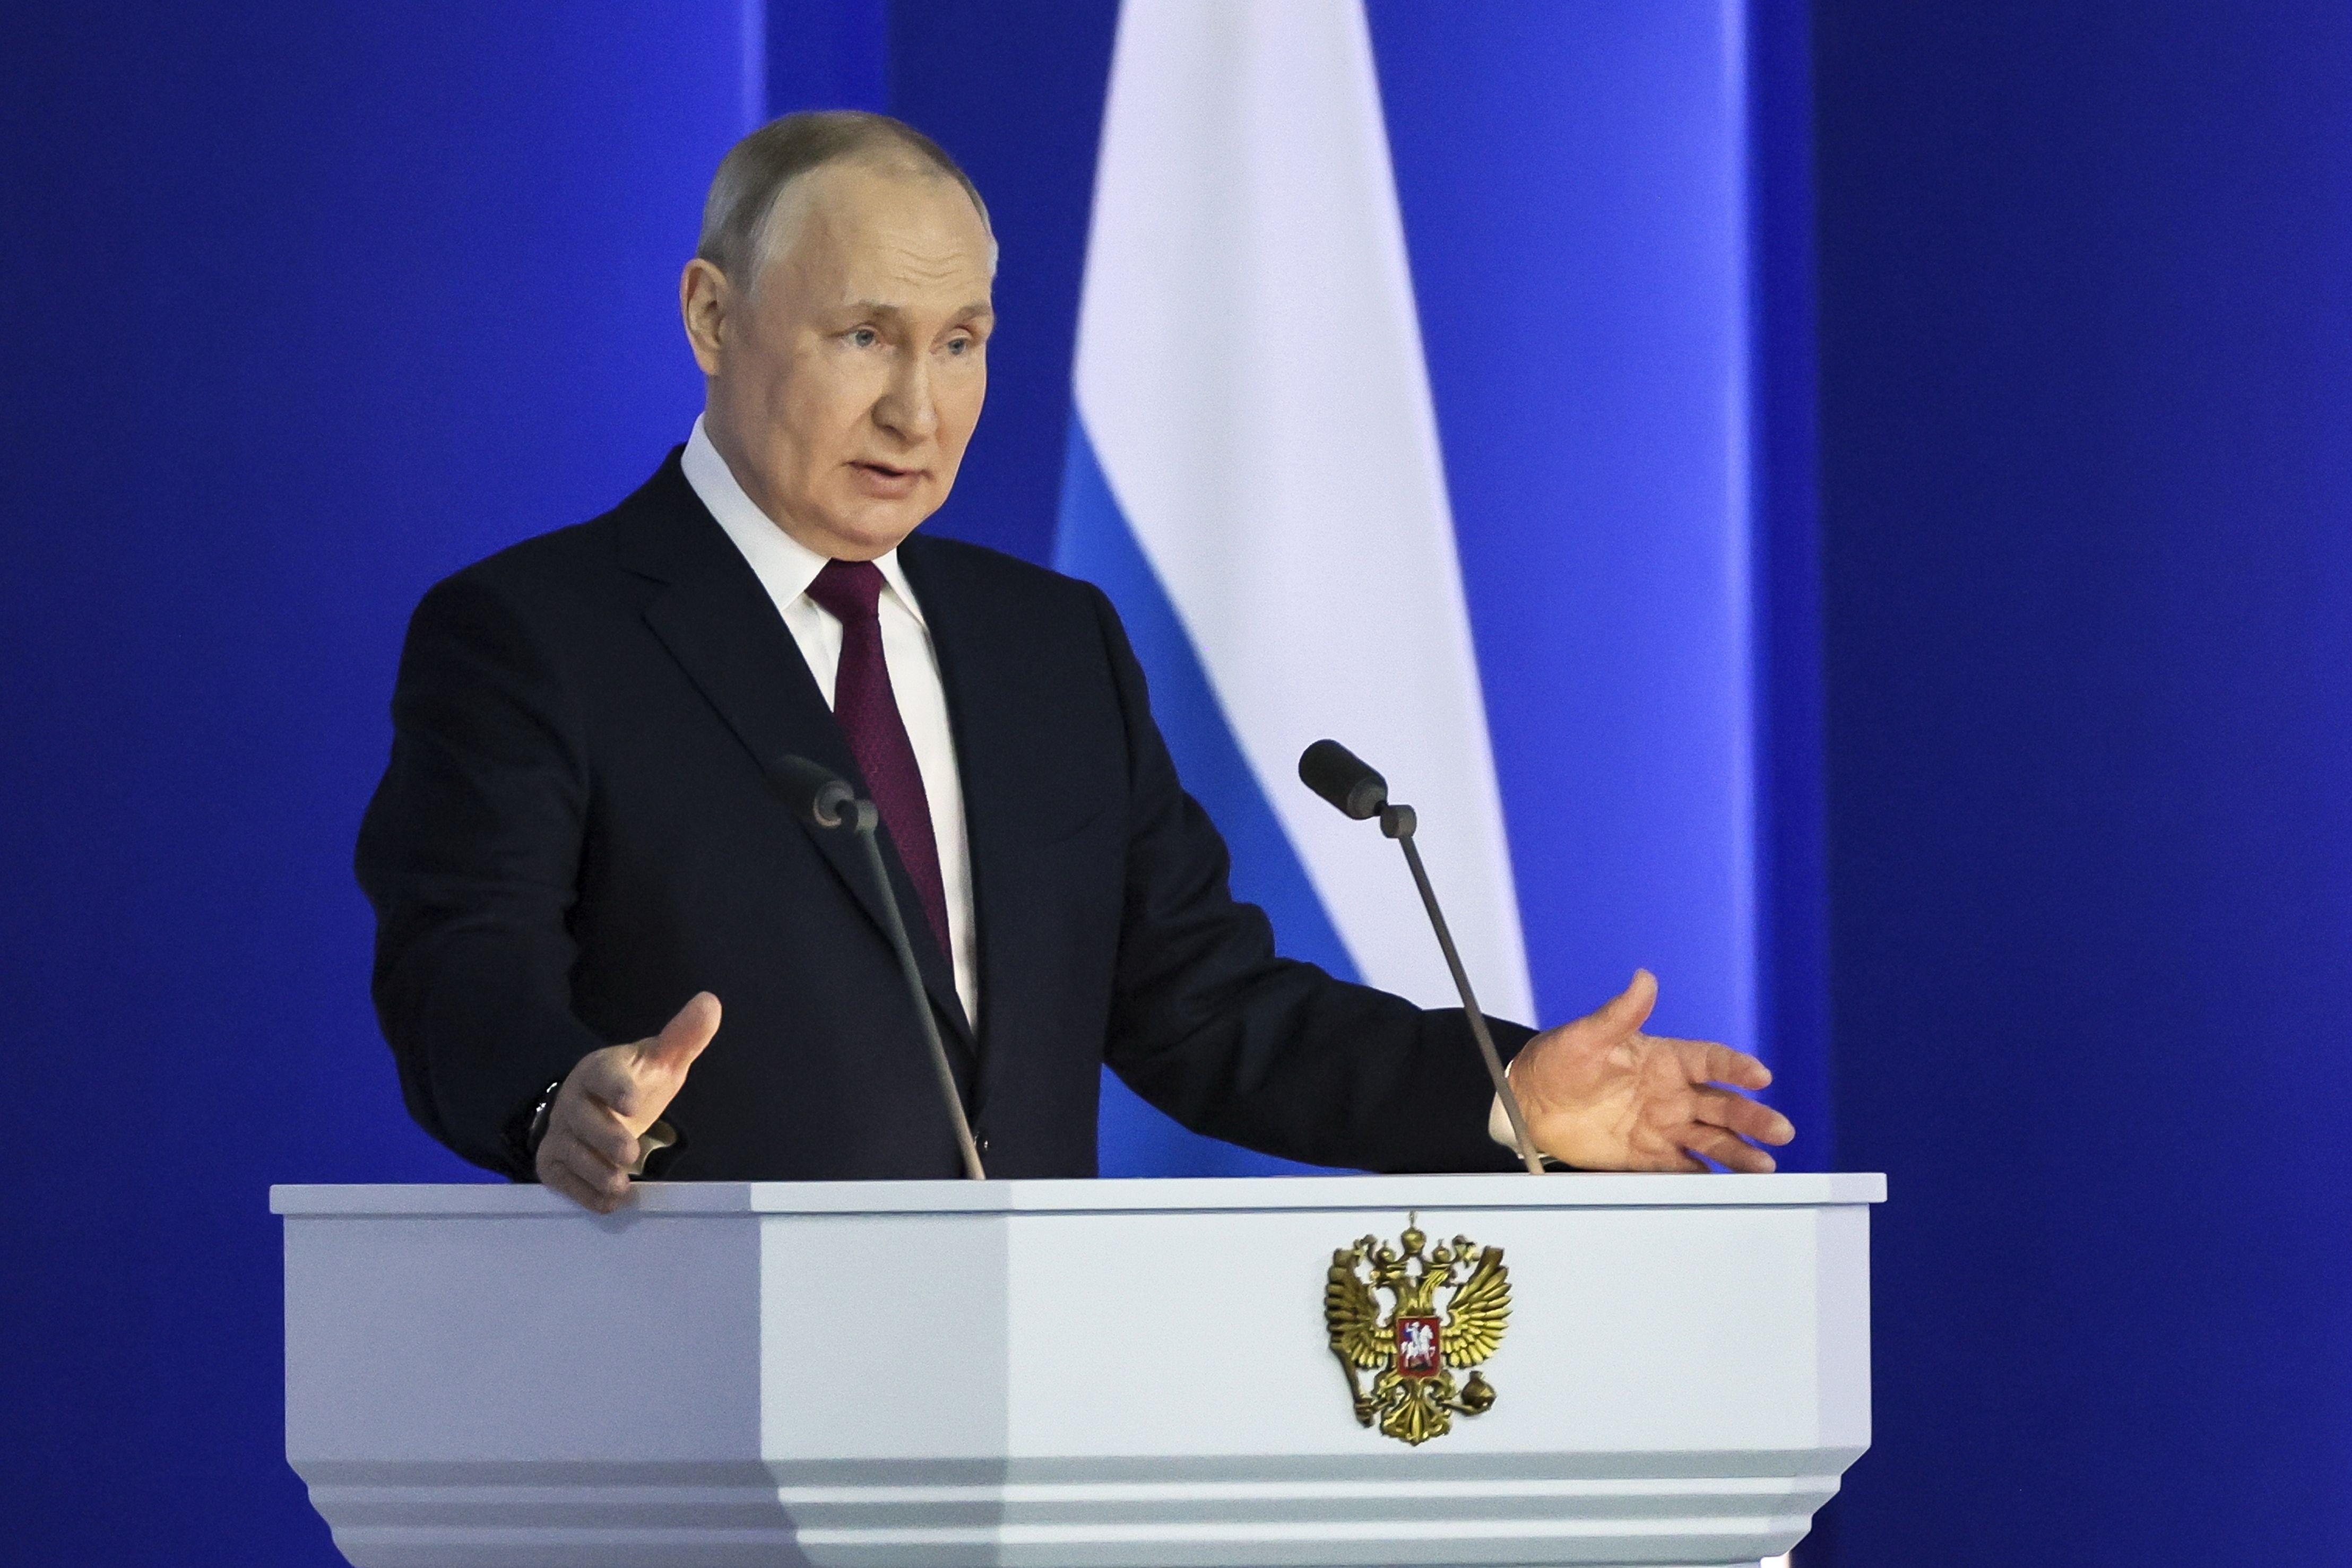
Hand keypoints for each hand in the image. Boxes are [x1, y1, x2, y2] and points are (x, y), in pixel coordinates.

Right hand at [535, 992, 719, 1211]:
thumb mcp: (660, 1061)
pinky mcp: (554, 1162)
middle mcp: (574, 1101)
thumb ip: (683, 1037)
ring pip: (571, 1153)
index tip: (633, 1104)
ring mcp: (561, 1133)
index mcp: (599, 1071)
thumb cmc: (634, 1084)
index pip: (602, 1076)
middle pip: (582, 1119)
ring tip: (621, 1186)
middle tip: (631, 1154)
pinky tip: (609, 1202)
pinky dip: (583, 1194)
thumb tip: (710, 1003)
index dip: (616, 1088)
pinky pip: (563, 1180)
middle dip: (605, 1137)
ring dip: (595, 1172)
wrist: (596, 1109)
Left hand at [1507, 970, 1792, 1171]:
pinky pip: (1683, 1168)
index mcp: (1665, 1059)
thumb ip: (1619, 1013)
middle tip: (1780, 1131)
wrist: (1529, 1103)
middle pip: (1722, 1105)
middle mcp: (1673, 1094)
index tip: (1759, 1076)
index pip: (1710, 1061)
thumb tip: (1644, 978)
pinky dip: (1703, 1177)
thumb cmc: (1559, 1060)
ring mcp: (1664, 1127)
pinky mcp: (1648, 1156)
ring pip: (1712, 1139)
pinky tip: (1723, 1186)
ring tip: (1763, 1166)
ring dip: (1738, 1151)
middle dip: (1752, 1117)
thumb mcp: (1587, 1035)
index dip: (1736, 1067)